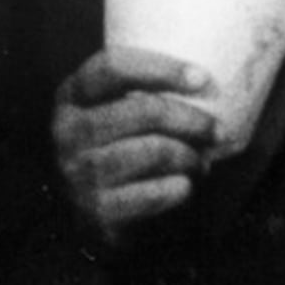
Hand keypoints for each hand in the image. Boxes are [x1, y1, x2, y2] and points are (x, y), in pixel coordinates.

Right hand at [54, 47, 224, 240]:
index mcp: (72, 94)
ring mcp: (78, 171)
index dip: (161, 68)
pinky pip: (151, 193)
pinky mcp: (95, 209)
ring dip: (188, 156)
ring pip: (153, 151)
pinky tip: (185, 185)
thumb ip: (141, 90)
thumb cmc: (115, 150)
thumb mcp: (112, 112)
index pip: (113, 66)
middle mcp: (68, 130)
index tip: (202, 79)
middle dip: (190, 119)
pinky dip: (178, 188)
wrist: (90, 217)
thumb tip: (205, 79)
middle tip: (216, 130)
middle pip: (143, 110)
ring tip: (201, 162)